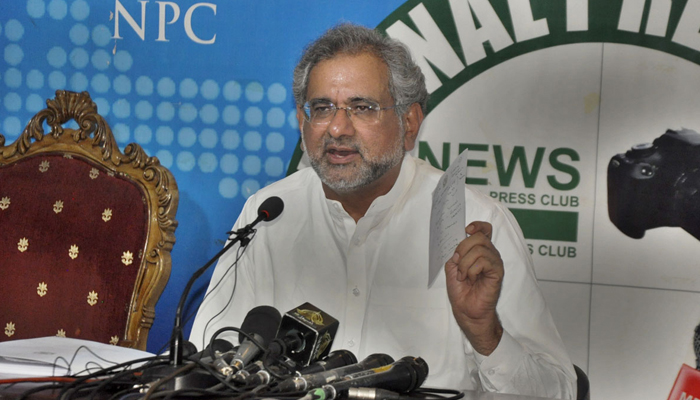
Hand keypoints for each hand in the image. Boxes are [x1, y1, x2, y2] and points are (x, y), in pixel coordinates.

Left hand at [444, 221, 503, 354]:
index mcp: (480, 251)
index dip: (477, 225)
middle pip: (479, 237)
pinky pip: (483, 261)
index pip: (485, 229)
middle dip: (463, 249)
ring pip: (479, 249)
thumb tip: (460, 245)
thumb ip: (457, 253)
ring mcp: (495, 263)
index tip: (467, 230)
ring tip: (464, 276)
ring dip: (465, 263)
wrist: (466, 310)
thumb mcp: (453, 267)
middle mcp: (489, 254)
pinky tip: (471, 279)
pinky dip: (471, 269)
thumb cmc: (461, 291)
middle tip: (458, 264)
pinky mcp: (497, 272)